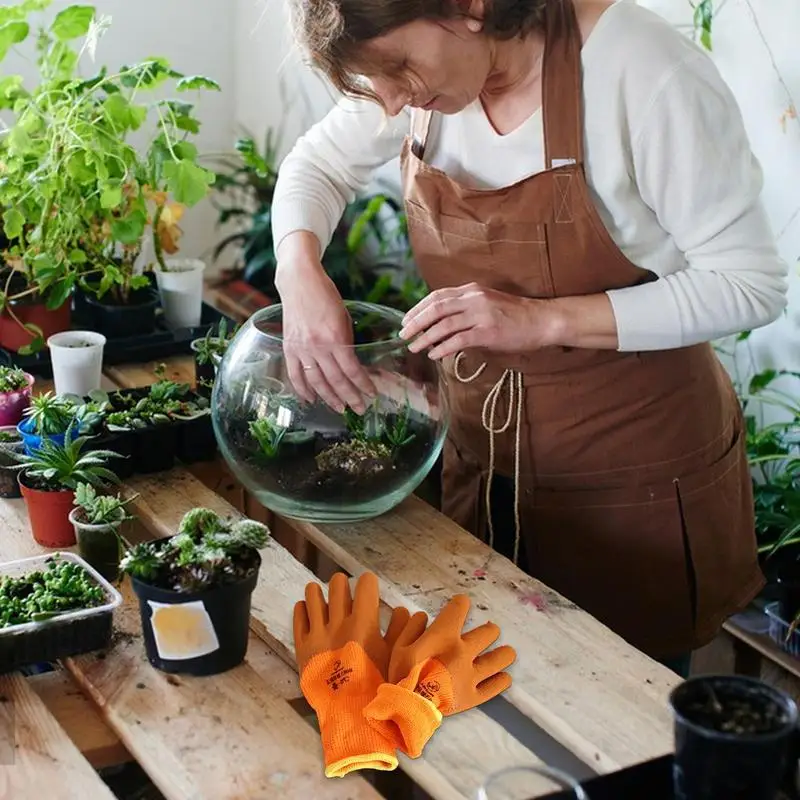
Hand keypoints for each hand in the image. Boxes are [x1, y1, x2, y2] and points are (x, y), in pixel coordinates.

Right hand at [276, 257, 375, 413]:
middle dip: (350, 397)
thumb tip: (352, 365)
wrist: (299, 282)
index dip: (363, 385)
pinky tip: (312, 400)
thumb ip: (347, 342)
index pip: (352, 370)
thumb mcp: (344, 317)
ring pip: (316, 382)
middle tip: (360, 409)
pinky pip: (295, 375)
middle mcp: (317, 346)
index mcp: (335, 337)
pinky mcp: (289, 348)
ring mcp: (301, 349)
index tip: (372, 394)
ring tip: (341, 409)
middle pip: (336, 380)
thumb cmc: (326, 296)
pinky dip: (303, 390)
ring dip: (330, 398)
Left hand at [399, 283, 559, 359]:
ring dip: (426, 337)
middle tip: (403, 334)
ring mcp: (481, 314)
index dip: (418, 308)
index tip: (406, 320)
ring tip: (414, 347)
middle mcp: (474, 299)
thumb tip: (441, 328)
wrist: (543, 320)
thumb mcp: (487, 305)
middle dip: (416, 322)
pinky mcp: (488, 331)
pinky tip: (435, 355)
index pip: (437, 296)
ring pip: (444, 324)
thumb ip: (465, 311)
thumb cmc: (515, 317)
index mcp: (472, 290)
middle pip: (436, 308)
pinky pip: (459, 340)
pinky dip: (443, 347)